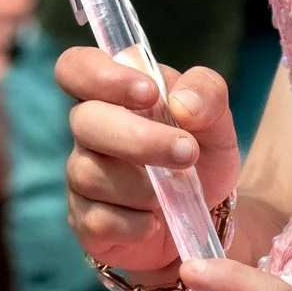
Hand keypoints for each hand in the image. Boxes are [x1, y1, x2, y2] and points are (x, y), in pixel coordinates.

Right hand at [60, 49, 239, 282]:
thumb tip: (183, 103)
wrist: (206, 213)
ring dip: (143, 185)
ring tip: (176, 191)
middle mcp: (89, 131)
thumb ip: (207, 94)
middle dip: (139, 138)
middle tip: (187, 151)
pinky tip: (156, 221)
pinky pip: (97, 219)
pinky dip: (134, 223)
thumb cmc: (200, 152)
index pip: (75, 67)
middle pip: (83, 121)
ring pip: (90, 173)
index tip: (148, 93)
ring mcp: (82, 177)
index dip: (100, 75)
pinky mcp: (86, 220)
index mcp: (113, 93)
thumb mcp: (216, 118)